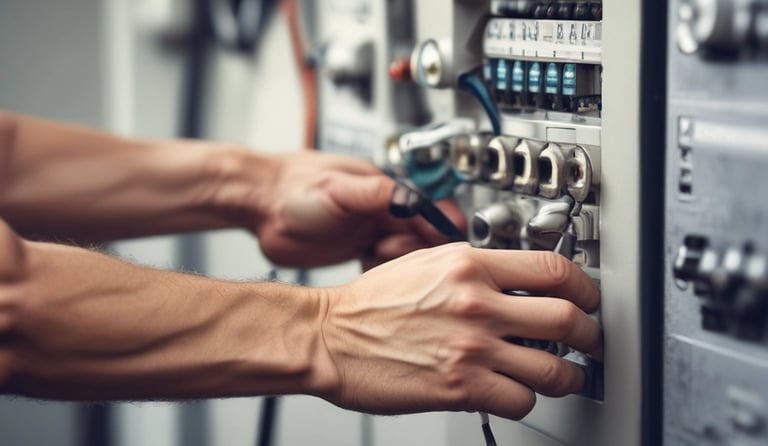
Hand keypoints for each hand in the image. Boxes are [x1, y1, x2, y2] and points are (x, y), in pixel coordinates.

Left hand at [247, 151, 464, 267]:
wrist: (257, 203)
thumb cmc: (291, 188)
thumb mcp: (336, 189)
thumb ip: (375, 194)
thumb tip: (411, 199)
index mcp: (382, 191)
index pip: (426, 209)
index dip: (440, 227)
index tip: (447, 245)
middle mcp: (378, 211)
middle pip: (420, 235)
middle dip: (414, 249)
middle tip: (387, 250)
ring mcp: (366, 231)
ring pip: (402, 254)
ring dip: (398, 264)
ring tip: (373, 260)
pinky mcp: (353, 250)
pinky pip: (381, 267)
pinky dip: (383, 275)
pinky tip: (370, 277)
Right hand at [314, 243, 600, 418]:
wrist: (330, 336)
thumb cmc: (370, 303)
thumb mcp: (426, 262)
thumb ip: (474, 267)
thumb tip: (515, 279)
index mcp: (469, 265)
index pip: (553, 269)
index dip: (584, 287)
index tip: (587, 298)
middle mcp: (476, 302)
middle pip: (567, 319)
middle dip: (589, 335)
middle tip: (589, 341)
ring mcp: (470, 346)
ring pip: (553, 368)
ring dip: (566, 376)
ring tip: (561, 375)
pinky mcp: (459, 386)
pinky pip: (520, 400)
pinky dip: (526, 400)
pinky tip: (515, 393)